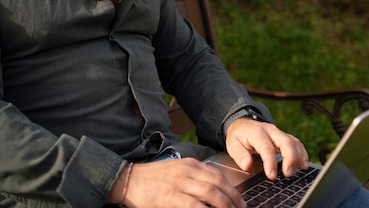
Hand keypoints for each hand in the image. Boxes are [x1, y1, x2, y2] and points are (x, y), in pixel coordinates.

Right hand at [110, 158, 245, 207]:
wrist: (129, 180)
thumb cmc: (153, 178)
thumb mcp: (176, 170)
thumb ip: (193, 176)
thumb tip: (213, 190)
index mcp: (189, 164)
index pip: (217, 174)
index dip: (232, 188)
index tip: (239, 200)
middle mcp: (187, 171)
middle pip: (218, 184)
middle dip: (233, 198)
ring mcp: (179, 184)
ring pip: (210, 193)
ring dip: (225, 205)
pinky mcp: (171, 197)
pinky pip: (194, 206)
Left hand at [225, 118, 308, 179]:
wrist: (243, 124)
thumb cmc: (239, 136)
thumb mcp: (233, 144)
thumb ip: (239, 155)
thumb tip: (246, 165)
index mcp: (257, 133)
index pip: (266, 147)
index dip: (270, 162)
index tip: (272, 175)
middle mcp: (271, 131)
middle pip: (286, 142)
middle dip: (290, 158)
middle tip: (288, 173)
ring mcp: (279, 133)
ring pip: (294, 142)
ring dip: (298, 157)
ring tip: (297, 170)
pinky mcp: (284, 137)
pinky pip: (297, 143)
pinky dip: (302, 154)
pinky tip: (303, 164)